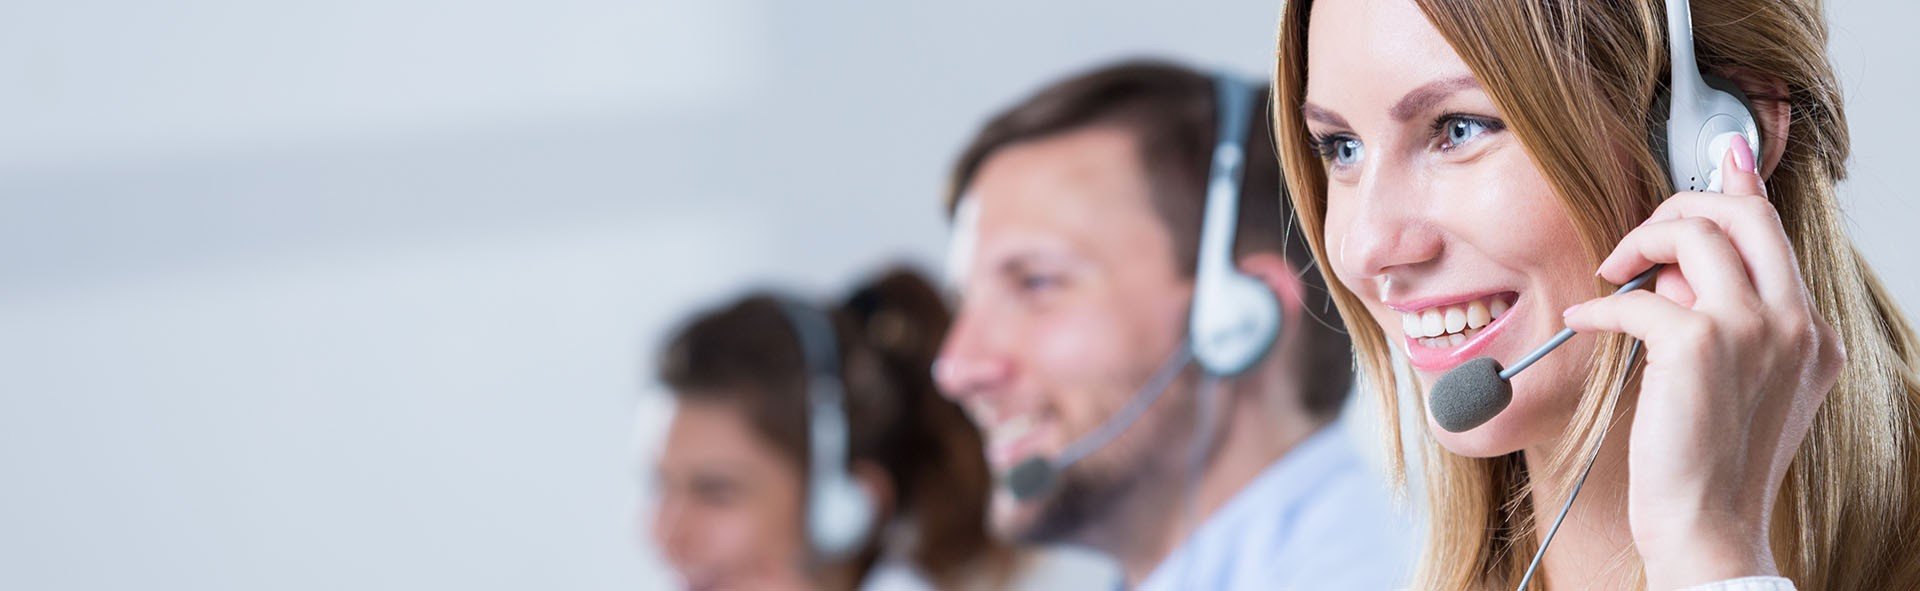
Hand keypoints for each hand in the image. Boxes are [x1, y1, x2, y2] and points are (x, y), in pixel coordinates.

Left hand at [1562, 135, 1844, 587]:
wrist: (1707, 526)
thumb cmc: (1711, 462)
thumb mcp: (1742, 385)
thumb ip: (1729, 323)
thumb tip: (1677, 271)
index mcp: (1812, 334)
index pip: (1775, 235)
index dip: (1741, 188)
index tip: (1724, 156)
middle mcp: (1795, 324)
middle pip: (1743, 215)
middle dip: (1681, 208)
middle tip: (1638, 241)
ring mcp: (1752, 331)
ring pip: (1695, 234)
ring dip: (1640, 243)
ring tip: (1612, 276)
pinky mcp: (1699, 346)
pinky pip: (1636, 298)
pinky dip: (1599, 307)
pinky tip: (1582, 323)